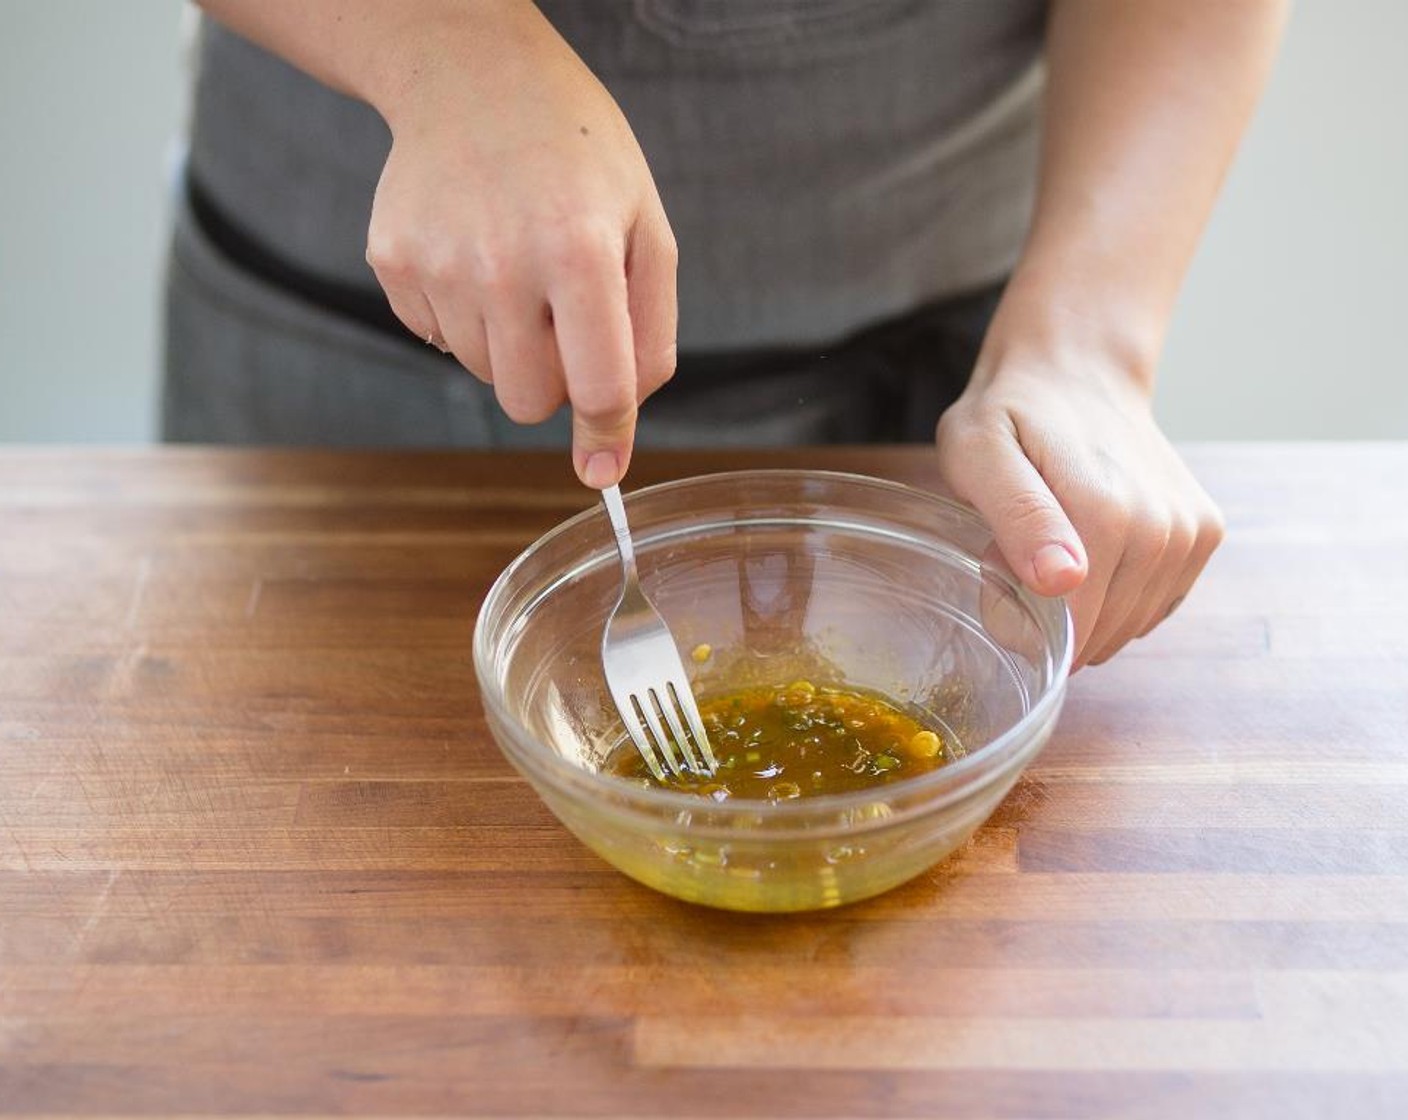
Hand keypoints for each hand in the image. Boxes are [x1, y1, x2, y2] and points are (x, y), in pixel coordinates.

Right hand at [364, 4, 676, 487]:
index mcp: (578, 252)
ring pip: (483, 375)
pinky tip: (475, 255)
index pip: (597, 386)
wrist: (472, 76)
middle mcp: (501, 264)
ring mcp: (437, 264)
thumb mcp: (647, 229)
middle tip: (563, 318)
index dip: (606, 437)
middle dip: (554, 381)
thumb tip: (618, 431)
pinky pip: (438, 338)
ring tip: (518, 267)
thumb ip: (650, 337)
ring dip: (509, 344)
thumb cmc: (578, 158)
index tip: (603, 471)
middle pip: (526, 402)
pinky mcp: (392, 261)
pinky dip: (464, 316)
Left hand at [935, 336, 1224, 668]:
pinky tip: (1094, 552)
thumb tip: (1062, 580)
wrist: (1075, 371)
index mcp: (1107, 515)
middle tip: (1020, 553)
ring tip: (1056, 544)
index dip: (1024, 622)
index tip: (998, 577)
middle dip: (1054, 615)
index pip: (1071, 629)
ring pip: (1129, 625)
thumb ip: (1018, 516)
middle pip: (1101, 631)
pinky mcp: (1204, 534)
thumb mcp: (979, 452)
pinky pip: (1154, 605)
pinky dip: (1120, 597)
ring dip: (1087, 606)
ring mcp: (1190, 533)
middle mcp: (1162, 528)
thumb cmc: (1011, 413)